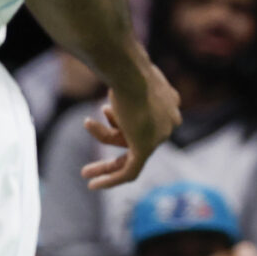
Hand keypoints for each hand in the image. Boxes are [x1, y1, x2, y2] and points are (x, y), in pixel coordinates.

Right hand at [81, 60, 180, 189]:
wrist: (130, 74)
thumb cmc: (124, 70)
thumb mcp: (126, 75)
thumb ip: (124, 86)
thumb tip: (113, 81)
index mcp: (170, 101)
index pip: (146, 118)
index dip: (120, 120)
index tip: (105, 116)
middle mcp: (170, 121)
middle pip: (139, 138)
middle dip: (116, 146)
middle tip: (96, 160)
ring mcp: (161, 136)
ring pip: (127, 151)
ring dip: (103, 158)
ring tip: (85, 154)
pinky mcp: (147, 148)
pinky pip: (130, 171)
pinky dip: (111, 179)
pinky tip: (93, 185)